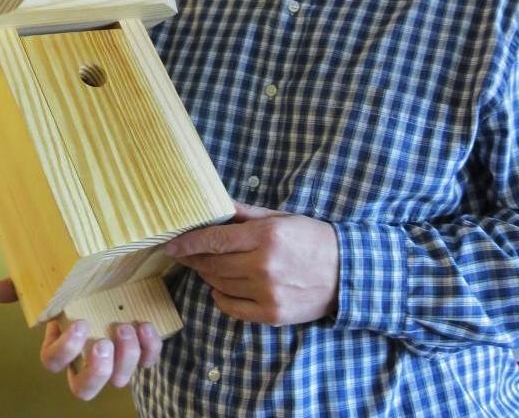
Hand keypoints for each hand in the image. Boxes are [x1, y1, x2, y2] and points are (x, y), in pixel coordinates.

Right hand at [0, 277, 161, 399]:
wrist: (128, 274)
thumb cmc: (84, 284)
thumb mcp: (56, 281)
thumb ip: (26, 285)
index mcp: (65, 341)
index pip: (53, 362)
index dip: (64, 351)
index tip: (79, 325)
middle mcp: (89, 356)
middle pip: (84, 389)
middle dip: (95, 372)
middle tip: (104, 344)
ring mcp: (118, 357)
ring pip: (118, 379)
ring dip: (125, 358)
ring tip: (127, 327)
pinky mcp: (143, 349)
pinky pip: (147, 360)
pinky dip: (149, 347)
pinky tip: (147, 325)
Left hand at [165, 202, 338, 325]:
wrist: (346, 272)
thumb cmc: (313, 239)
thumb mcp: (282, 218)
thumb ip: (247, 212)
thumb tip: (218, 203)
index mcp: (266, 236)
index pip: (215, 239)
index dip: (189, 242)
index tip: (171, 243)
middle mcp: (263, 265)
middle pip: (213, 264)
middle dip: (194, 258)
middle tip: (183, 253)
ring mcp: (267, 293)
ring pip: (220, 285)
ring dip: (207, 275)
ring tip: (205, 266)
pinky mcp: (271, 314)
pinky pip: (231, 307)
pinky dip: (220, 297)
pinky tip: (220, 287)